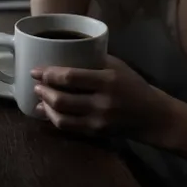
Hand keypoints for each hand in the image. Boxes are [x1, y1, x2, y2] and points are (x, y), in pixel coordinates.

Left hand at [31, 55, 174, 144]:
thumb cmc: (133, 85)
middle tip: (36, 84)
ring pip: (62, 117)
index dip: (49, 74)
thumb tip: (67, 53)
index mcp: (107, 80)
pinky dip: (55, 120)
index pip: (71, 78)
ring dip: (46, 107)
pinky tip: (49, 113)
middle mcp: (101, 102)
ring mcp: (97, 121)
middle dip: (44, 91)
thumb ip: (95, 60)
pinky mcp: (96, 133)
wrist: (151, 115)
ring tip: (39, 99)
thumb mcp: (118, 66)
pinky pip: (69, 128)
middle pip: (62, 99)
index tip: (35, 70)